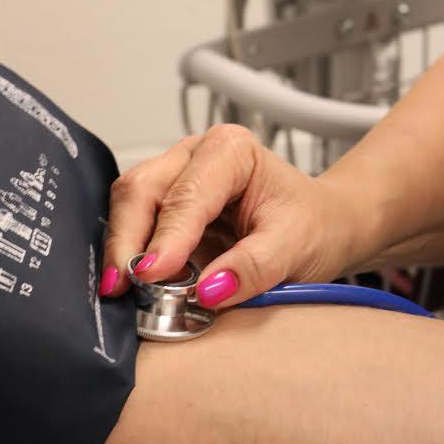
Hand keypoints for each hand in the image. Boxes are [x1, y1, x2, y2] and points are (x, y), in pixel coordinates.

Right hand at [101, 124, 364, 308]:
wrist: (321, 228)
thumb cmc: (313, 226)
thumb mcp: (296, 249)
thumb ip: (254, 268)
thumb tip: (207, 291)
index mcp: (231, 151)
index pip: (186, 194)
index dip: (165, 238)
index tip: (151, 275)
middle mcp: (195, 156)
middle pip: (141, 190)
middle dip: (127, 240)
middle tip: (121, 287)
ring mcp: (175, 180)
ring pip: (128, 206)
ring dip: (123, 249)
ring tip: (124, 292)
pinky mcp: (165, 209)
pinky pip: (133, 227)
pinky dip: (130, 256)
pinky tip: (132, 286)